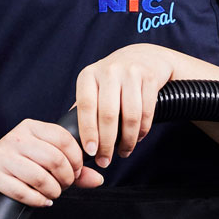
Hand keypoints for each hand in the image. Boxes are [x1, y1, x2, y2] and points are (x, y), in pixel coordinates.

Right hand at [0, 118, 102, 207]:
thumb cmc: (17, 164)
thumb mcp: (44, 159)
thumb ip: (73, 168)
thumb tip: (97, 179)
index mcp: (32, 127)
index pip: (64, 139)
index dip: (77, 160)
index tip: (76, 172)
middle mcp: (17, 137)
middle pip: (54, 159)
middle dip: (66, 179)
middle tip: (64, 186)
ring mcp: (3, 155)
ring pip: (40, 177)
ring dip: (52, 192)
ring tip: (51, 194)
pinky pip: (23, 192)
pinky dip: (38, 201)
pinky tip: (41, 201)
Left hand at [76, 43, 180, 168]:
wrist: (145, 57)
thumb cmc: (114, 79)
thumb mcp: (95, 85)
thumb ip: (84, 107)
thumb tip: (69, 137)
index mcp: (89, 75)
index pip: (86, 107)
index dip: (88, 132)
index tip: (90, 152)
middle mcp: (108, 71)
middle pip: (108, 114)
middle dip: (107, 143)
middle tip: (105, 161)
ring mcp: (130, 72)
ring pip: (130, 116)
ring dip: (127, 140)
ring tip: (123, 152)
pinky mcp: (149, 78)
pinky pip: (147, 112)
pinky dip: (142, 131)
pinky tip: (137, 138)